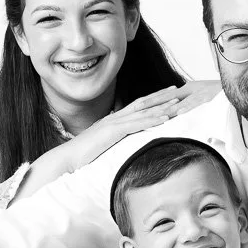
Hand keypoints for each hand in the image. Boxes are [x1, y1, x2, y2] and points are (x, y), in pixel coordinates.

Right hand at [83, 79, 219, 148]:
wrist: (68, 157)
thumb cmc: (84, 154)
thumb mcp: (103, 144)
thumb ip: (114, 140)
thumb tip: (123, 142)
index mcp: (114, 119)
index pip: (137, 105)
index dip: (154, 98)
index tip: (168, 94)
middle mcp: (115, 117)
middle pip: (143, 102)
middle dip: (162, 96)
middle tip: (179, 90)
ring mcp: (114, 123)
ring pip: (143, 111)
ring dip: (162, 107)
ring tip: (178, 103)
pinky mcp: (113, 131)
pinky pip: (137, 124)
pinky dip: (152, 120)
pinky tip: (165, 119)